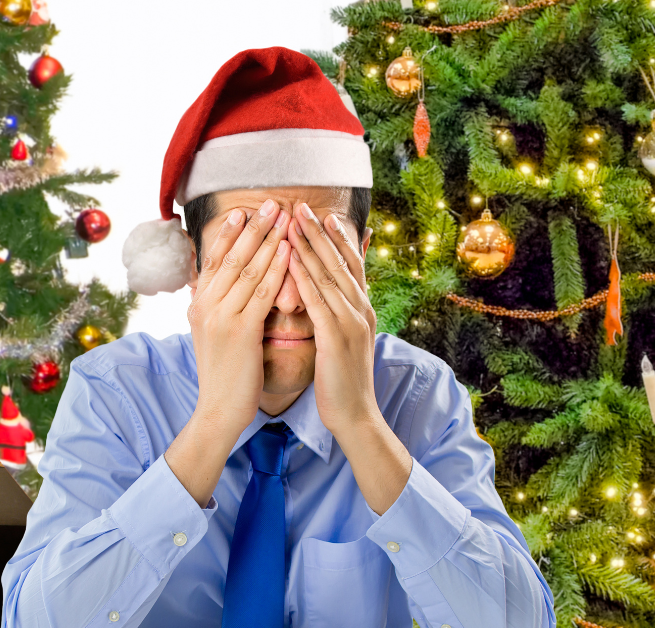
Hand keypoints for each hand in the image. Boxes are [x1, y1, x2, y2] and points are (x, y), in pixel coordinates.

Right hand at [188, 200, 291, 433]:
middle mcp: (205, 305)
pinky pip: (261, 293)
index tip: (244, 211)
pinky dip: (276, 269)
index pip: (214, 259)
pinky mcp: (240, 331)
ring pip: (247, 269)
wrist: (218, 410)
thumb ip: (214, 306)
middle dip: (254, 227)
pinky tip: (290, 251)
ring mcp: (221, 317)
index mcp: (198, 304)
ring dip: (269, 239)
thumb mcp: (211, 334)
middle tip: (272, 203)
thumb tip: (213, 284)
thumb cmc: (223, 373)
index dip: (230, 233)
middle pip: (232, 256)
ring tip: (285, 217)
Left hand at [285, 203, 380, 433]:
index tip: (321, 215)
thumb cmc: (343, 381)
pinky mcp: (337, 338)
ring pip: (329, 275)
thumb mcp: (343, 341)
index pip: (350, 265)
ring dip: (310, 246)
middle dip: (319, 232)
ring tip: (291, 222)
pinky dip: (305, 277)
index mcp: (363, 310)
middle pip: (340, 262)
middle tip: (301, 206)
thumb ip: (339, 316)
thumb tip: (330, 299)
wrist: (355, 415)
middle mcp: (362, 310)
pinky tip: (291, 260)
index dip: (336, 238)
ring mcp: (352, 323)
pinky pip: (319, 301)